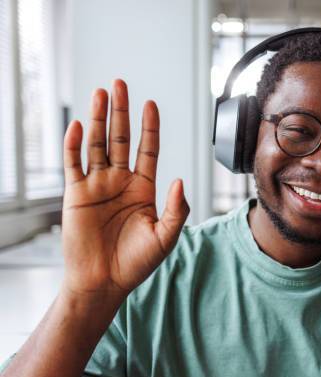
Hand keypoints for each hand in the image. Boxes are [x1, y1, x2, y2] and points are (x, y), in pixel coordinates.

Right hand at [61, 79, 189, 300]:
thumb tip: (180, 180)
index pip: (148, 149)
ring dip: (98, 119)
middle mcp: (120, 182)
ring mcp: (97, 186)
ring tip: (101, 93)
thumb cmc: (136, 263)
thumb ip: (177, 209)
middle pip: (121, 139)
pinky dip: (74, 145)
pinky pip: (74, 165)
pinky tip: (80, 125)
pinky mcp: (76, 195)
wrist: (104, 282)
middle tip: (121, 84)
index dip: (149, 127)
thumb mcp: (166, 236)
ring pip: (97, 145)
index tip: (150, 104)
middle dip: (121, 112)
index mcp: (143, 189)